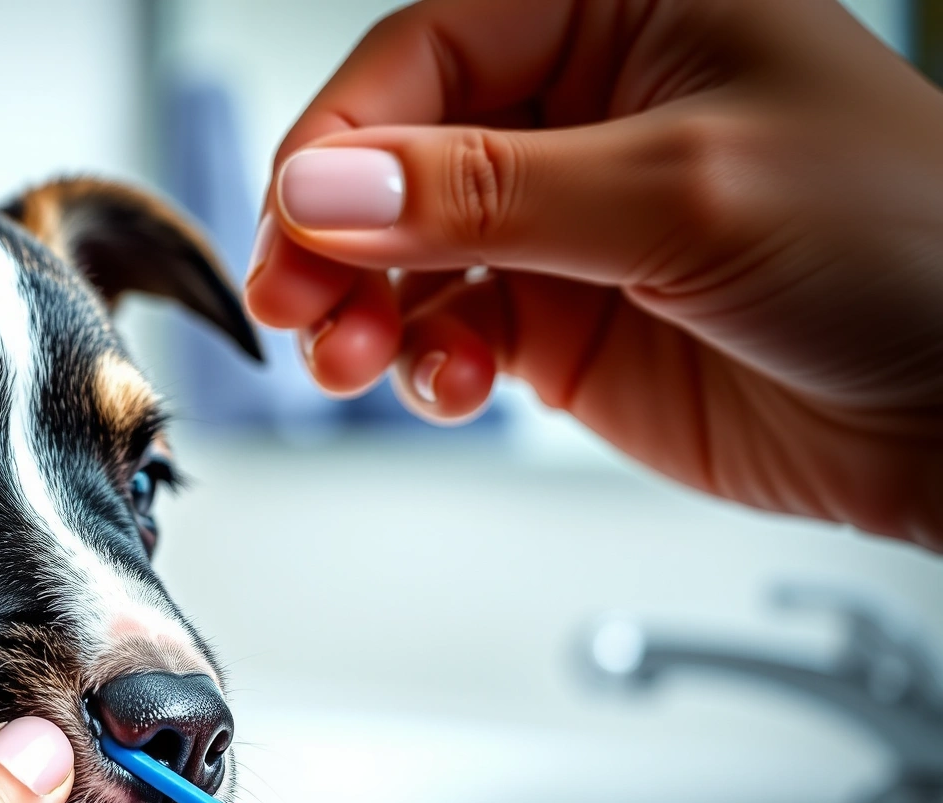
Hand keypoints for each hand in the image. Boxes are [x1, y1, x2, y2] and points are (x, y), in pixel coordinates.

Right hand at [246, 0, 942, 549]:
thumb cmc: (903, 244)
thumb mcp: (683, 192)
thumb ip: (487, 192)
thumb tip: (325, 186)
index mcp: (623, 8)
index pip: (427, 51)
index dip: (343, 137)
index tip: (298, 223)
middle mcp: (584, 102)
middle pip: (392, 151)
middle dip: (335, 235)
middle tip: (298, 303)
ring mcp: (567, 215)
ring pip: (401, 248)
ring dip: (364, 309)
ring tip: (354, 363)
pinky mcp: (564, 314)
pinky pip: (445, 327)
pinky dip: (423, 363)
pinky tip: (447, 388)